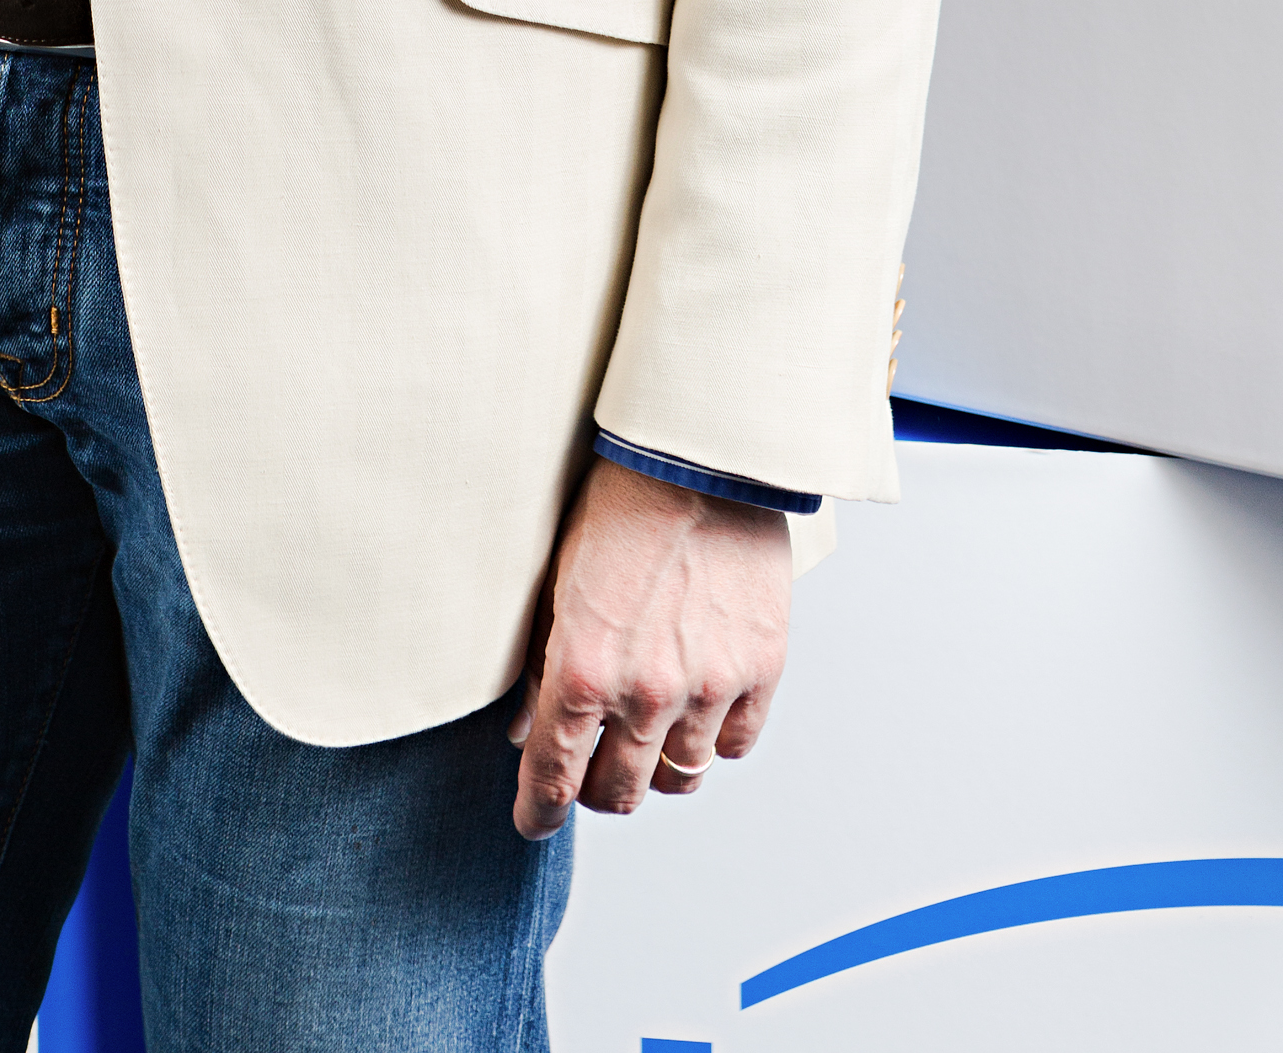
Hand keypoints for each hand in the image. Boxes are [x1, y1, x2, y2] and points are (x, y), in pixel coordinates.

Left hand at [508, 455, 791, 834]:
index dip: (539, 812)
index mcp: (582, 671)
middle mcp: (645, 693)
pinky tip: (697, 709)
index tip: (534, 822)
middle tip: (590, 768)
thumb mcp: (554, 583)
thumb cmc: (615, 510)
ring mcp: (708, 687)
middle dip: (595, 790)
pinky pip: (733, 747)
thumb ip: (537, 665)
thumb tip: (522, 729)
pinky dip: (712, 740)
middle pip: (618, 793)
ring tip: (646, 736)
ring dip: (656, 767)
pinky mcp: (760, 671)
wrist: (697, 460)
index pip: (553, 777)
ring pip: (678, 780)